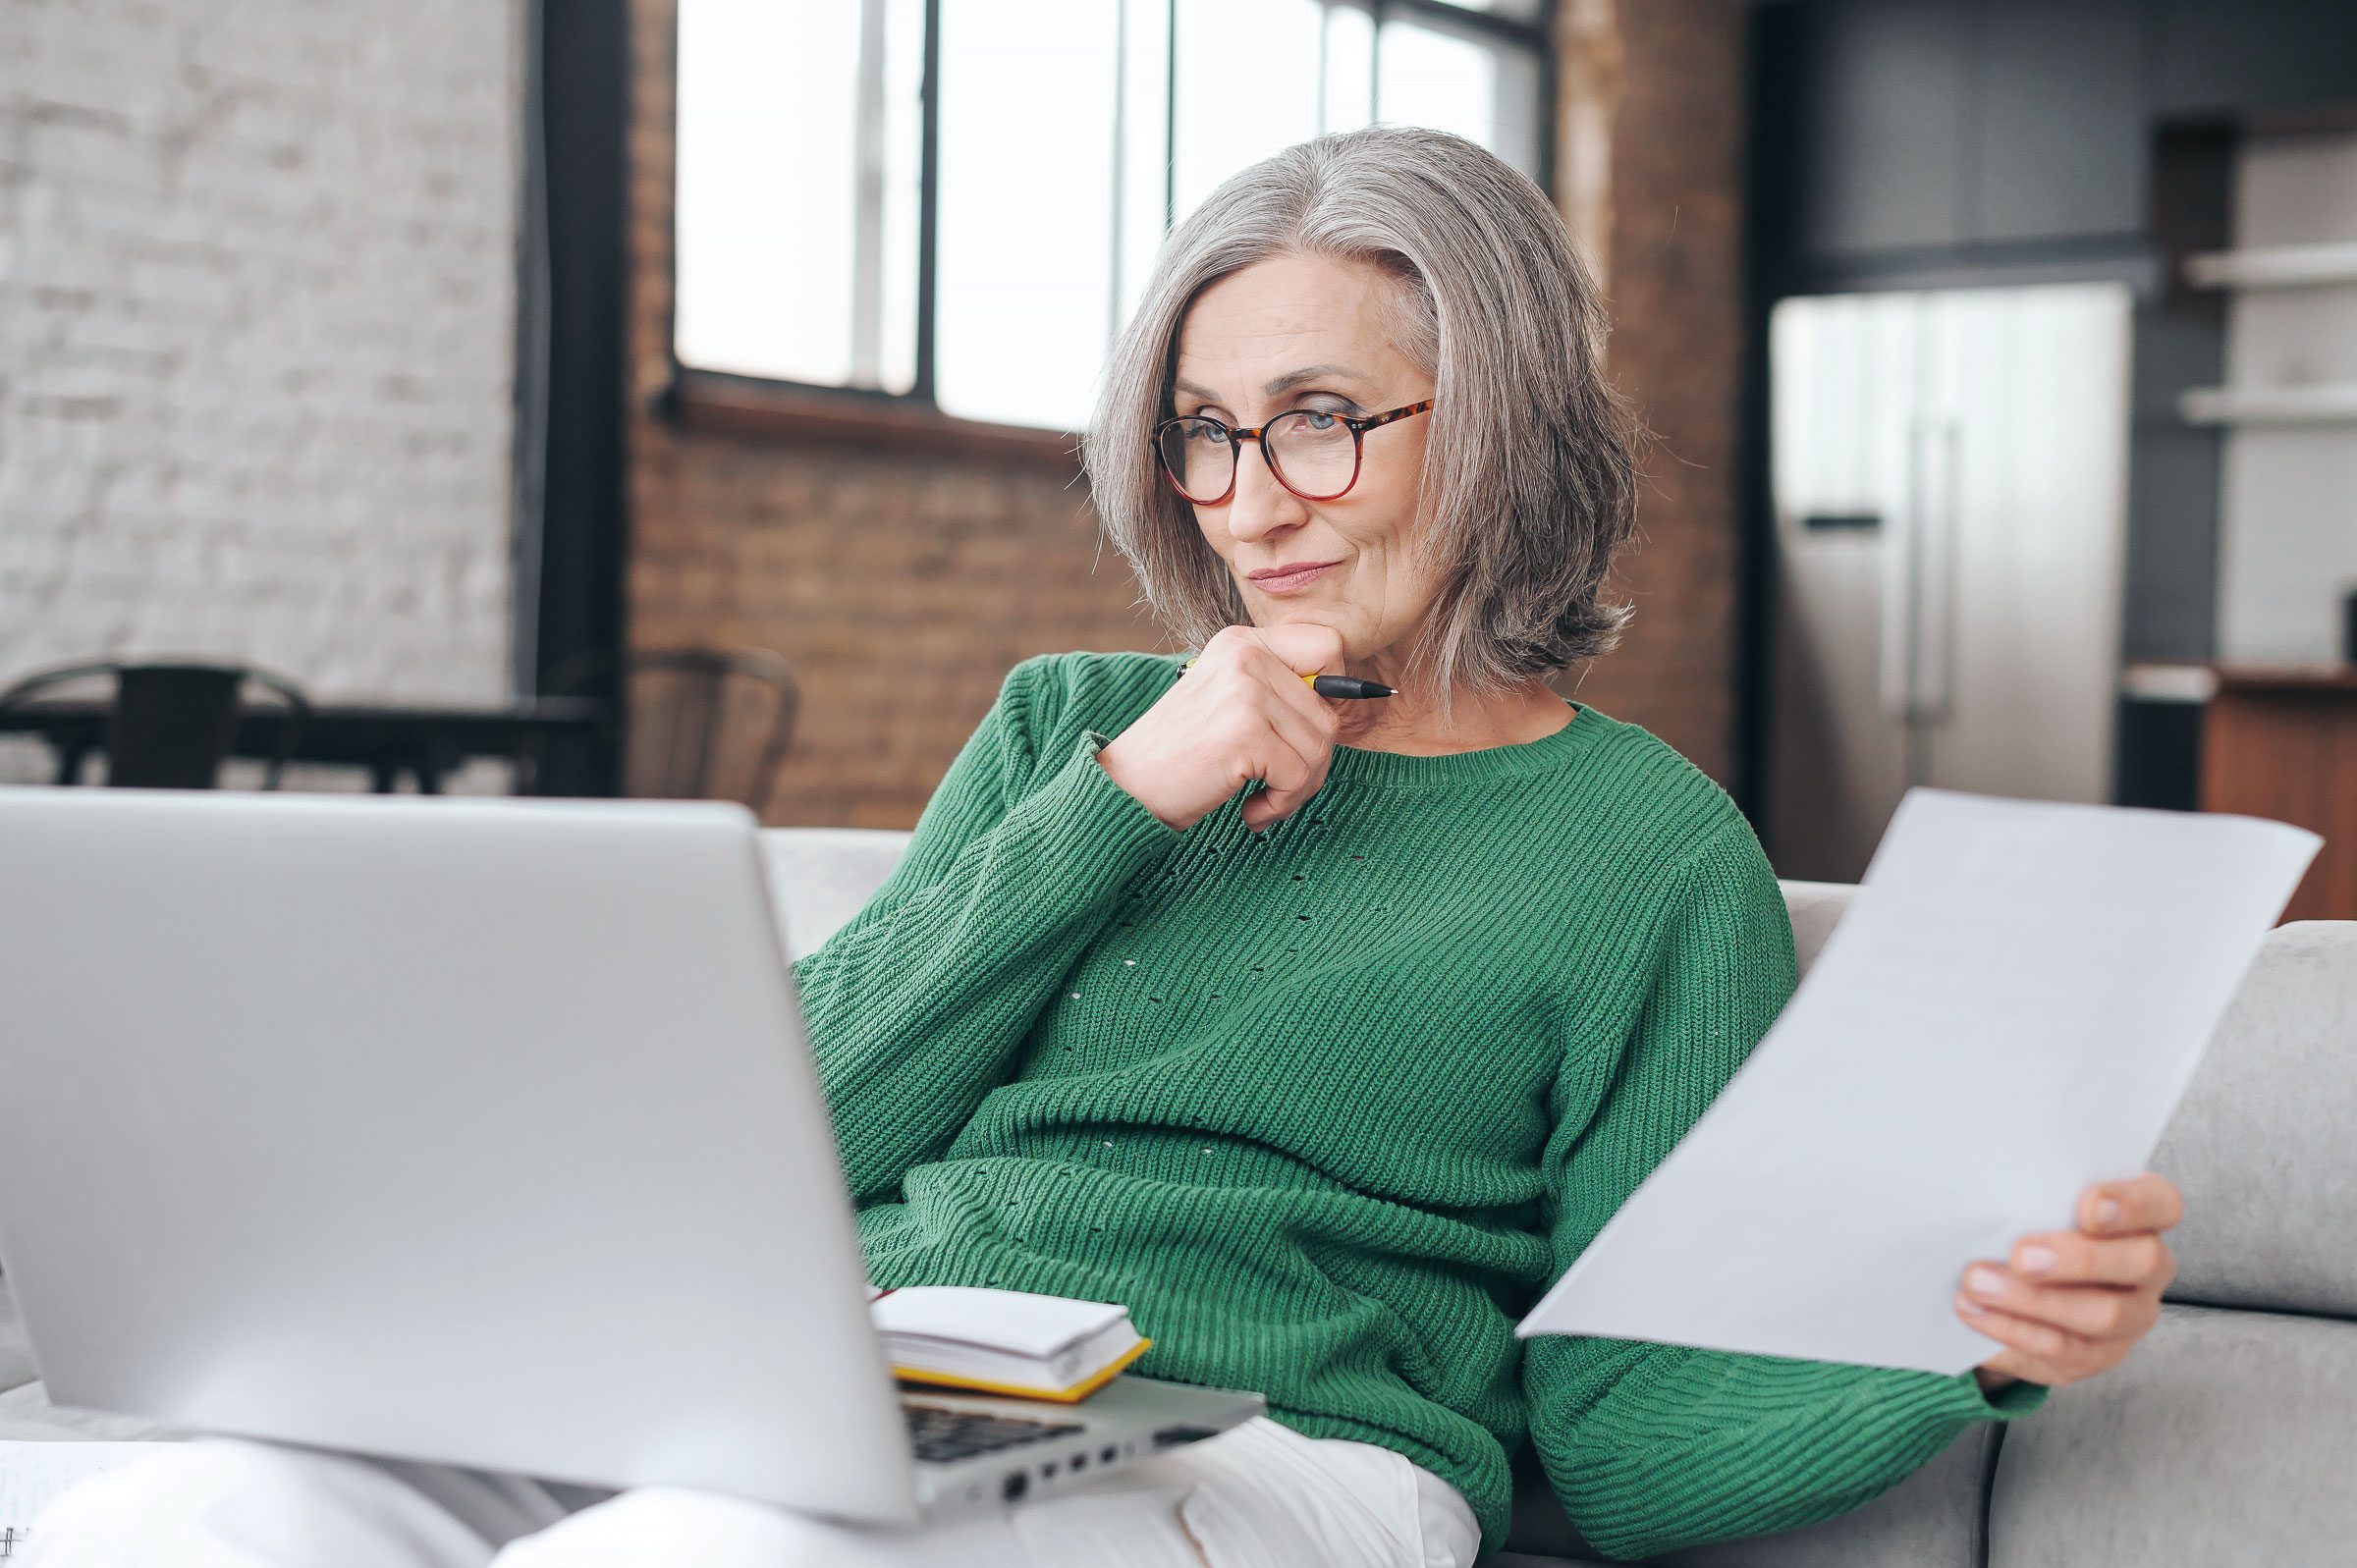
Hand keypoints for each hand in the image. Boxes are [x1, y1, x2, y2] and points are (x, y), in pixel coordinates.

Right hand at [1095, 623, 1346, 832]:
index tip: (1306, 732)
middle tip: (1277, 787)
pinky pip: (1300, 775)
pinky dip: (1281, 804)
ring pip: (1320, 748)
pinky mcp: (1245, 732)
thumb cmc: (1181, 757)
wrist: (1123, 788)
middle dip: (1312, 763)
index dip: (1333, 693)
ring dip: (1297, 789)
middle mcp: (1245, 655)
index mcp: (1242, 642)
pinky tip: (1251, 811)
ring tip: (1261, 800)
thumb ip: (1277, 691)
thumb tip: (1352, 694)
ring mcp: (1245, 691)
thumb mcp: (1228, 703)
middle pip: (1329, 713)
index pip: (1328, 646)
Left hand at [1955, 1172, 2182, 1393]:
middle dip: (2081, 1259)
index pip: (2162, 1204)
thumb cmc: (2030, 1232)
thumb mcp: (2034, 1207)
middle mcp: (2148, 1267)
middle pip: (2143, 1262)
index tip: (2088, 1205)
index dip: (2134, 1204)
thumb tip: (1986, 1179)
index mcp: (2140, 1218)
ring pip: (2104, 1313)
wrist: (2014, 1299)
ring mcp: (2130, 1316)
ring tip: (1978, 1282)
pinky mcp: (2097, 1354)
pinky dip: (2012, 1327)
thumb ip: (2031, 1194)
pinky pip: (2062, 1346)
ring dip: (2035, 1300)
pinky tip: (1973, 1309)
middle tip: (2021, 1254)